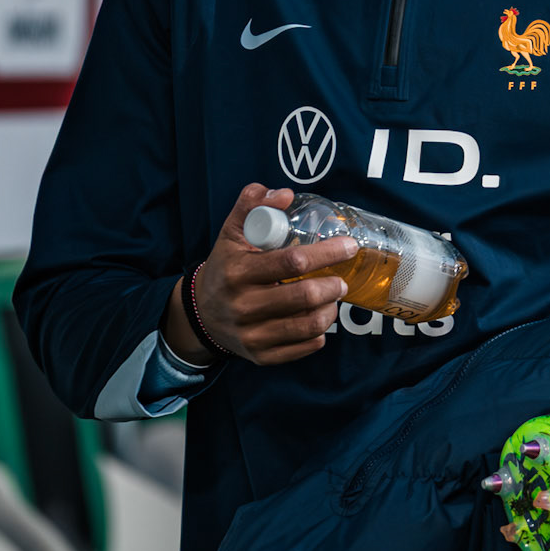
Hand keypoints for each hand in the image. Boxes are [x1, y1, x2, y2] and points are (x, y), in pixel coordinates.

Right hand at [162, 184, 356, 367]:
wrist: (201, 314)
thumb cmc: (225, 267)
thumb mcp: (231, 233)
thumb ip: (252, 205)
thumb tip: (284, 194)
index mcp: (238, 272)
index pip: (292, 261)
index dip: (326, 253)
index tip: (348, 246)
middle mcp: (243, 305)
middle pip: (304, 297)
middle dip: (333, 286)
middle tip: (341, 281)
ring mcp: (251, 334)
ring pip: (307, 325)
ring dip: (330, 311)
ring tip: (332, 299)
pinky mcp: (260, 356)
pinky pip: (302, 348)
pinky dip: (318, 334)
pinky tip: (318, 319)